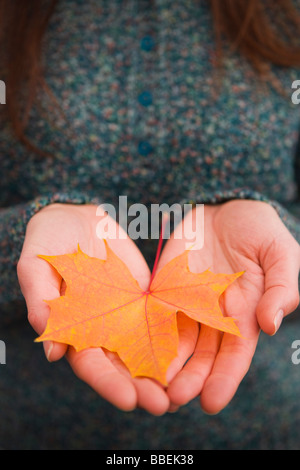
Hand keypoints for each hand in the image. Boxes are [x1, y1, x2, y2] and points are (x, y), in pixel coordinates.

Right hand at [17, 203, 170, 414]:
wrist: (77, 216)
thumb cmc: (49, 239)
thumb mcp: (36, 265)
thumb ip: (39, 301)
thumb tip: (52, 353)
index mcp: (72, 327)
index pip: (89, 363)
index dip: (107, 383)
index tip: (128, 400)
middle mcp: (101, 327)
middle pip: (121, 365)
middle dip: (141, 386)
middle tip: (163, 406)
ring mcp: (125, 313)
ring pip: (145, 347)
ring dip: (163, 370)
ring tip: (184, 392)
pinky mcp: (146, 296)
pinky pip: (162, 318)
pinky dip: (176, 336)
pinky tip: (194, 352)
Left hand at [162, 200, 299, 413]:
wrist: (223, 203)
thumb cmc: (258, 228)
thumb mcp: (279, 253)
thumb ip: (280, 287)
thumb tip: (271, 324)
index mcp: (245, 312)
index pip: (236, 352)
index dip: (225, 377)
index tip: (211, 401)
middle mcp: (214, 315)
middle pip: (202, 354)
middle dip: (189, 378)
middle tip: (173, 400)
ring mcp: (186, 302)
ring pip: (175, 341)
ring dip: (165, 365)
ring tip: (151, 387)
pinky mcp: (163, 288)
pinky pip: (154, 315)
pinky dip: (145, 335)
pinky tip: (133, 353)